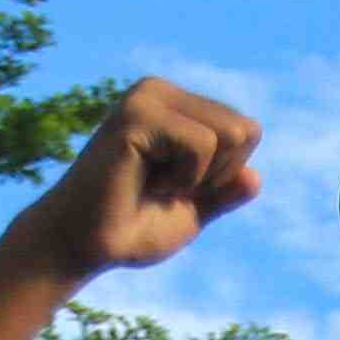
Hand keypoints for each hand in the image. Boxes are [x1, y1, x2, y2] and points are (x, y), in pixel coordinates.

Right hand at [16, 78, 262, 278]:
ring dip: (199, 178)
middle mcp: (160, 91)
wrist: (83, 247)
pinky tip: (141, 182)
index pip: (247, 131)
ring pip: (230, 135)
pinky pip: (202, 145)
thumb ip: (222, 193)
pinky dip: (183, 179)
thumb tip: (256, 177)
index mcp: (174, 106)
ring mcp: (147, 98)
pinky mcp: (137, 115)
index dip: (224, 176)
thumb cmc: (129, 229)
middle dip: (217, 176)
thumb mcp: (191, 212)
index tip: (177, 190)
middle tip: (164, 188)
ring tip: (151, 183)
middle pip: (246, 130)